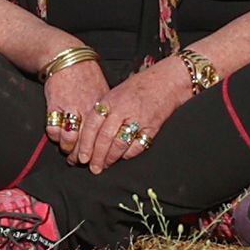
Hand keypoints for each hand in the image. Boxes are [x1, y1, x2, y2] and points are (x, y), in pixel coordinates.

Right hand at [42, 53, 109, 161]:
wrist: (67, 58)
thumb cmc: (86, 76)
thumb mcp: (102, 91)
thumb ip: (104, 110)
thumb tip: (112, 130)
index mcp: (101, 107)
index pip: (102, 136)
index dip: (99, 152)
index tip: (96, 160)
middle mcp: (87, 109)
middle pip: (86, 142)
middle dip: (82, 156)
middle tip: (79, 162)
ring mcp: (71, 107)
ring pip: (70, 139)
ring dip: (68, 149)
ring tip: (67, 152)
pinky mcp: (55, 104)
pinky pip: (54, 129)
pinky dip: (55, 136)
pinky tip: (57, 137)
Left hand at [70, 58, 191, 172]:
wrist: (167, 80)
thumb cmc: (139, 87)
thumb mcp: (115, 93)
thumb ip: (103, 112)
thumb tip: (89, 136)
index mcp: (110, 100)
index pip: (92, 124)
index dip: (86, 143)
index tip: (82, 157)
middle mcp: (122, 109)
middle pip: (105, 137)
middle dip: (97, 156)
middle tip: (93, 168)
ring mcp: (138, 118)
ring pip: (119, 144)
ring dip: (111, 158)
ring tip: (105, 165)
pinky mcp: (152, 127)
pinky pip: (138, 146)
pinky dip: (129, 154)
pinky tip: (124, 156)